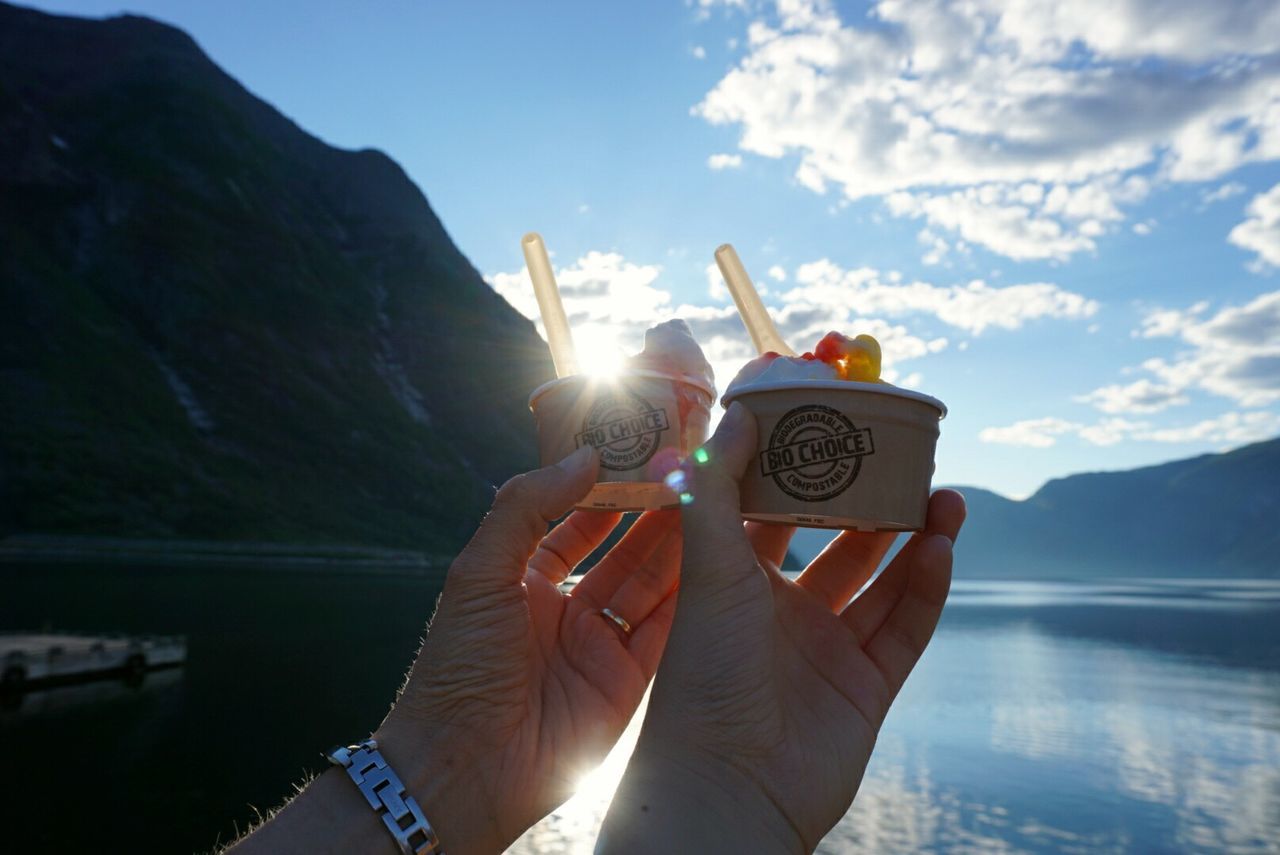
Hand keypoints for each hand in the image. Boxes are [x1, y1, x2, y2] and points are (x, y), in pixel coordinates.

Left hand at [376, 445, 680, 853]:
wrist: (465, 766)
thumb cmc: (458, 668)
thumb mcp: (478, 574)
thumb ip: (525, 508)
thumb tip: (584, 456)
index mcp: (525, 577)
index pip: (576, 518)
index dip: (609, 484)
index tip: (645, 448)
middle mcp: (567, 606)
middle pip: (624, 546)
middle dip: (657, 508)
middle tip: (697, 467)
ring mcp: (600, 643)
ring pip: (652, 581)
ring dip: (682, 542)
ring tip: (718, 497)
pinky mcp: (628, 680)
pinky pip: (667, 627)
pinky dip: (693, 594)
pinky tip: (719, 555)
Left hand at [600, 403, 964, 852]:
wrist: (730, 784)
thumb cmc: (703, 673)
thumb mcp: (707, 567)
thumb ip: (717, 489)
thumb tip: (736, 413)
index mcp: (734, 582)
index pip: (774, 511)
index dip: (802, 470)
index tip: (833, 424)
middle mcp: (781, 612)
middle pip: (838, 542)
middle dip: (871, 500)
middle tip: (904, 455)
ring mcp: (827, 650)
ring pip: (881, 581)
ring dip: (913, 537)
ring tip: (944, 493)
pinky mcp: (866, 687)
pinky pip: (904, 628)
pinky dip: (926, 588)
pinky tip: (942, 545)